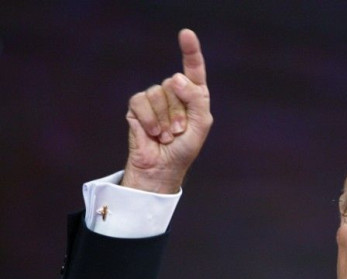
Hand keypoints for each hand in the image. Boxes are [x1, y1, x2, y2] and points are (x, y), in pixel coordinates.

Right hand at [121, 29, 212, 192]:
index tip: (185, 34)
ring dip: (164, 118)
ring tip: (166, 135)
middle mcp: (174, 94)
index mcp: (193, 97)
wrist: (162, 168)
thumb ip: (197, 99)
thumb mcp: (200, 125)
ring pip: (158, 92)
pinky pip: (141, 101)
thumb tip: (176, 77)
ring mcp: (154, 100)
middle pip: (175, 84)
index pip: (193, 70)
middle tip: (178, 131)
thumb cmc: (183, 149)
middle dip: (179, 111)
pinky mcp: (137, 108)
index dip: (190, 51)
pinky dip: (149, 120)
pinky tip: (152, 134)